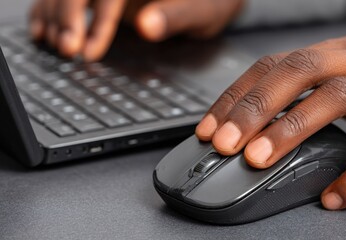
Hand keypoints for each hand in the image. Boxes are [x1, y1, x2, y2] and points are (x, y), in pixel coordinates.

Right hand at [29, 0, 243, 60]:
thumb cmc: (214, 3)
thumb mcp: (204, 12)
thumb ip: (176, 16)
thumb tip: (146, 25)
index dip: (97, 20)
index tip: (89, 51)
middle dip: (67, 15)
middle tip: (66, 49)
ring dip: (55, 12)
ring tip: (52, 42)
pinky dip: (52, 8)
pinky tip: (44, 27)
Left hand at [195, 34, 345, 209]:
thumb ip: (305, 90)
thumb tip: (251, 123)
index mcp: (339, 50)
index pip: (277, 63)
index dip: (239, 94)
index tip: (211, 126)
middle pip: (300, 71)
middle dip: (256, 108)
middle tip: (225, 143)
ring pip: (336, 100)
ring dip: (291, 130)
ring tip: (258, 160)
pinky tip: (332, 197)